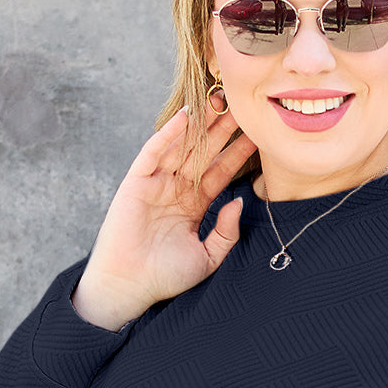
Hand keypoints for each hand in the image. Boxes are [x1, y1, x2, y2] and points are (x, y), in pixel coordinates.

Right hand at [70, 104, 257, 329]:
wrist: (130, 286)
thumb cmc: (166, 277)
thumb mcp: (208, 257)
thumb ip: (227, 232)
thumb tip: (239, 202)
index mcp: (194, 205)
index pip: (221, 172)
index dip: (237, 154)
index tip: (257, 136)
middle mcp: (176, 189)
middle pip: (204, 152)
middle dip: (222, 130)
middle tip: (241, 106)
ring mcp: (156, 183)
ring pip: (182, 147)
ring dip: (199, 124)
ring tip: (218, 101)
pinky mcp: (136, 182)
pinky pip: (154, 152)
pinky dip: (168, 134)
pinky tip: (186, 117)